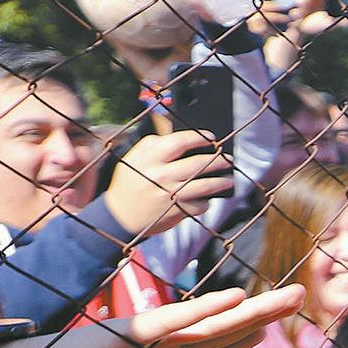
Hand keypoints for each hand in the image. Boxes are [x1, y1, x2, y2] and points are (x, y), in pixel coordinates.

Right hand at [104, 130, 234, 237]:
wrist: (120, 215)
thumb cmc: (130, 182)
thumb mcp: (134, 157)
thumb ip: (154, 144)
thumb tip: (177, 132)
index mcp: (150, 158)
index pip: (179, 142)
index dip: (199, 137)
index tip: (211, 138)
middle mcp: (161, 175)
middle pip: (198, 163)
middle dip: (218, 160)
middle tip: (228, 159)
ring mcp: (171, 194)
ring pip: (205, 185)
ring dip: (221, 182)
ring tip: (228, 180)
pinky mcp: (177, 211)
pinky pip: (200, 204)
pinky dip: (206, 202)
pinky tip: (207, 199)